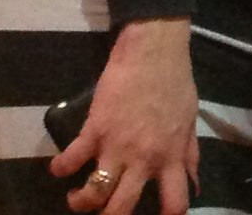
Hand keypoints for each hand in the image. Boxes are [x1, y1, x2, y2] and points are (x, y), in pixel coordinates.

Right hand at [53, 18, 197, 214]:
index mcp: (170, 156)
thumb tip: (193, 181)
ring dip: (81, 201)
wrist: (154, 52)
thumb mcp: (189, 121)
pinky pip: (70, 160)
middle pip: (122, 207)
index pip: (175, 200)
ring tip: (77, 197)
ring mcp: (117, 146)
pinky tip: (58, 169)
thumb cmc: (175, 84)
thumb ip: (189, 154)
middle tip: (104, 211)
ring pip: (94, 193)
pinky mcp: (94, 130)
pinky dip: (60, 168)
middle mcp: (144, 158)